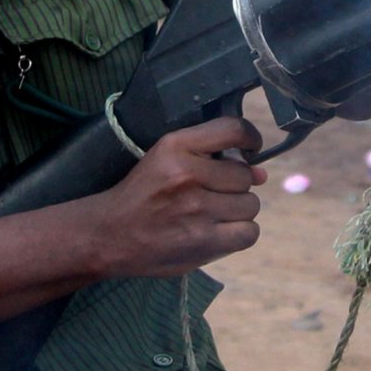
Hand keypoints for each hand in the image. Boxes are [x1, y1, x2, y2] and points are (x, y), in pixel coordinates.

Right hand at [86, 115, 269, 277]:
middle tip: (213, 194)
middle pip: (245, 175)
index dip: (250, 138)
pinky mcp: (203, 241)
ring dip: (237, 211)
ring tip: (212, 215)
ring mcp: (197, 209)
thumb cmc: (141, 196)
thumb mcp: (164, 159)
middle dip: (235, 186)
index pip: (233, 129)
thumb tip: (261, 172)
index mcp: (175, 146)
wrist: (109, 235)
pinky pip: (249, 233)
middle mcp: (188, 174)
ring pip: (250, 205)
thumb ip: (211, 157)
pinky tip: (220, 232)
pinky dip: (240, 233)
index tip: (250, 148)